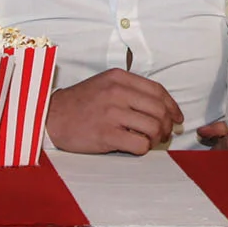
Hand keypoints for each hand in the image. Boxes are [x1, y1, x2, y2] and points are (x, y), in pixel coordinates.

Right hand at [45, 69, 183, 154]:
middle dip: (167, 125)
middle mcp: (117, 92)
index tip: (177, 117)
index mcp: (119, 78)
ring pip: (153, 127)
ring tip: (150, 141)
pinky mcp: (106, 134)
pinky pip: (139, 144)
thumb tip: (161, 106)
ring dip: (157, 138)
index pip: (158, 90)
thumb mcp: (104, 85)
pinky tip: (135, 147)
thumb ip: (130, 90)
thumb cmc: (79, 103)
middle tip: (164, 134)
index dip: (172, 106)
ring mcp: (112, 113)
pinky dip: (143, 148)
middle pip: (159, 110)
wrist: (50, 116)